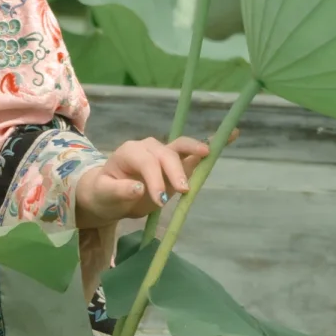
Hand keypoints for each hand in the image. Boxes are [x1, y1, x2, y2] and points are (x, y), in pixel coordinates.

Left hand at [74, 136, 209, 228]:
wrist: (109, 195)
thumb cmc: (104, 194)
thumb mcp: (104, 196)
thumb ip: (118, 191)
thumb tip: (138, 188)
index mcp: (129, 152)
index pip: (146, 161)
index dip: (155, 179)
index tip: (160, 200)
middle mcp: (148, 148)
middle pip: (166, 154)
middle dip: (176, 171)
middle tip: (183, 191)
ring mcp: (164, 154)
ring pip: (182, 148)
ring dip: (196, 151)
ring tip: (209, 154)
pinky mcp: (176, 164)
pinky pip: (193, 154)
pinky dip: (210, 145)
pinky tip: (230, 135)